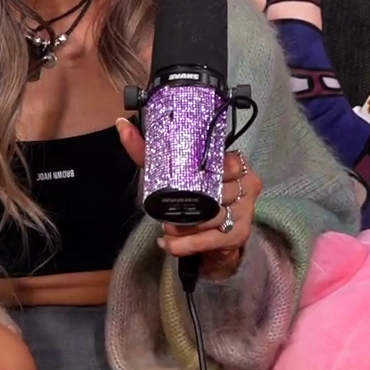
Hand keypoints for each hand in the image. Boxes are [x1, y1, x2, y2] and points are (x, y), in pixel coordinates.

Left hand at [117, 119, 261, 279]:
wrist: (214, 237)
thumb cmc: (194, 196)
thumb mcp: (171, 172)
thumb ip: (148, 151)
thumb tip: (123, 126)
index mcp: (234, 162)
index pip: (224, 161)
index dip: (201, 172)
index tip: (180, 182)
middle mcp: (246, 184)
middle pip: (215, 191)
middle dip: (186, 205)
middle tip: (165, 214)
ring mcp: (246, 210)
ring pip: (212, 217)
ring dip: (183, 227)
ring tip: (167, 229)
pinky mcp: (239, 235)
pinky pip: (210, 239)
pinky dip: (186, 244)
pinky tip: (170, 244)